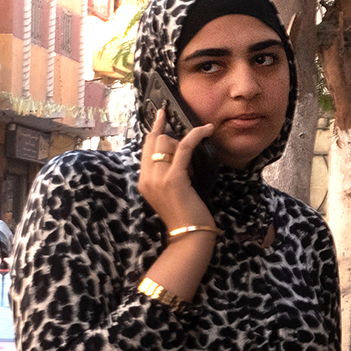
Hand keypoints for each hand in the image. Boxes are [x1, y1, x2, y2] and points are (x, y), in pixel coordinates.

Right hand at [138, 108, 215, 231]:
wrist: (189, 236)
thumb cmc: (185, 216)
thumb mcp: (170, 194)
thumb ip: (166, 176)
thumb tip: (178, 156)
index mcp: (143, 182)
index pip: (146, 148)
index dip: (155, 129)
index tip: (162, 114)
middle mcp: (146, 178)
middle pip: (155, 142)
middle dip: (173, 138)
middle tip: (191, 141)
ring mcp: (158, 178)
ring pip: (167, 143)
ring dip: (185, 144)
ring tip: (196, 162)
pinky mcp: (175, 178)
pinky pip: (184, 147)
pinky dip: (196, 136)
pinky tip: (207, 129)